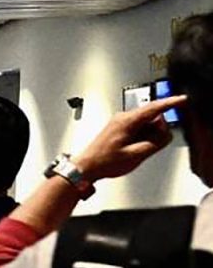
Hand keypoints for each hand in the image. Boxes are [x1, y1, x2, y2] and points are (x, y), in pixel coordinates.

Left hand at [72, 95, 187, 181]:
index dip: (170, 104)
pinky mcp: (117, 128)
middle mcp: (122, 118)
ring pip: (143, 122)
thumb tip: (165, 136)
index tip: (181, 101)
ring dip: (148, 134)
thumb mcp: (134, 156)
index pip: (154, 108)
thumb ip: (153, 144)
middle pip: (150, 115)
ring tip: (138, 151)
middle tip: (154, 144)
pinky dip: (141, 136)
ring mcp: (119, 122)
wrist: (86, 167)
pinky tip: (133, 149)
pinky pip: (136, 128)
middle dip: (157, 128)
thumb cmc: (103, 162)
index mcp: (127, 121)